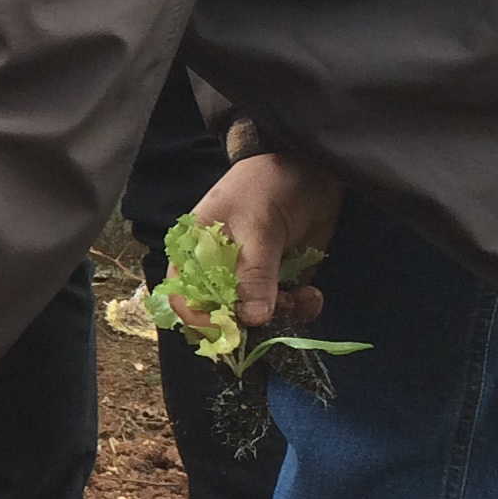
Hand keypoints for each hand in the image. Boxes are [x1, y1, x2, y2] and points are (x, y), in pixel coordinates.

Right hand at [177, 153, 343, 330]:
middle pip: (220, 315)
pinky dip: (301, 309)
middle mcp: (219, 271)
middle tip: (275, 310)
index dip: (200, 319)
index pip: (184, 297)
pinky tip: (312, 293)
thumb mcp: (259, 225)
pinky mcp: (281, 282)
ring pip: (257, 318)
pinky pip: (286, 310)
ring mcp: (251, 278)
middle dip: (249, 322)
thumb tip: (251, 319)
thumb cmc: (268, 185)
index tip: (230, 331)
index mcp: (196, 253)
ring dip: (281, 315)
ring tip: (300, 295)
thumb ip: (254, 273)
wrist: (313, 168)